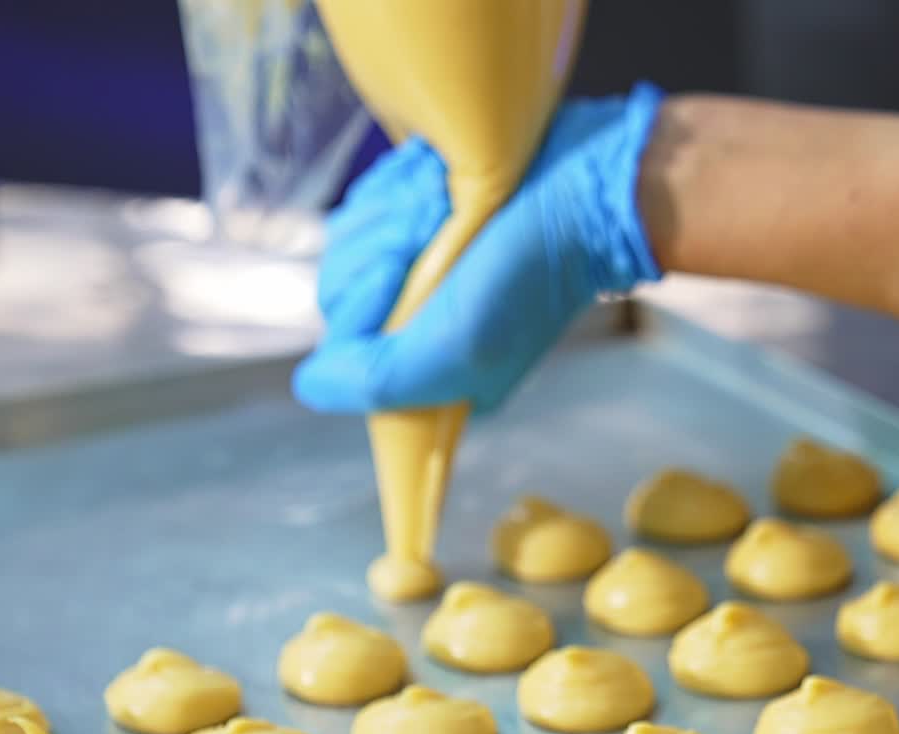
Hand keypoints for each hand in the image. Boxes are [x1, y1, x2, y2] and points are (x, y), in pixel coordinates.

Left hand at [293, 83, 663, 415]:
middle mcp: (420, 326)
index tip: (409, 274)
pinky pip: (375, 195)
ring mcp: (422, 269)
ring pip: (355, 234)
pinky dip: (403, 182)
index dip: (366, 300)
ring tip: (446, 204)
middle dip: (385, 245)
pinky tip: (443, 183)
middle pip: (342, 283)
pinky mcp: (427, 216)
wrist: (591, 187)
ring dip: (397, 208)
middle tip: (437, 229)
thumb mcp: (457, 346)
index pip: (347, 342)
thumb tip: (308, 387)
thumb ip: (379, 379)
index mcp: (428, 373)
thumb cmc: (531, 274)